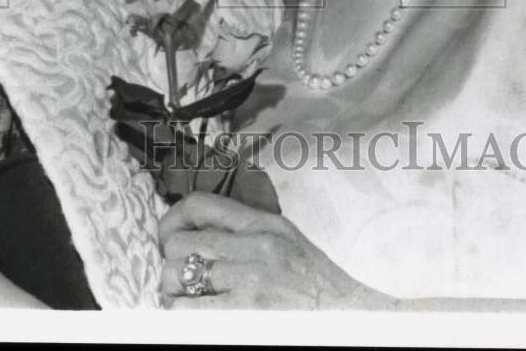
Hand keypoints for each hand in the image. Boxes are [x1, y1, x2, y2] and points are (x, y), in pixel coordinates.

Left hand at [159, 192, 393, 309]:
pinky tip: (197, 321)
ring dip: (173, 296)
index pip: (201, 205)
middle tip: (180, 282)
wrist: (356, 321)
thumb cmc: (322, 291)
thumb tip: (204, 232)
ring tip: (187, 305)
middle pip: (180, 244)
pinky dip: (182, 319)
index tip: (168, 237)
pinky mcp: (244, 317)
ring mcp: (250, 284)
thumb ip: (250, 233)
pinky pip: (186, 314)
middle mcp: (256, 248)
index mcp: (266, 225)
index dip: (172, 220)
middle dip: (171, 265)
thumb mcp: (290, 243)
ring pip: (176, 278)